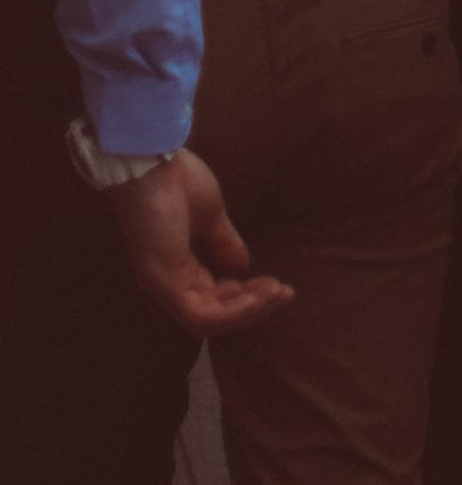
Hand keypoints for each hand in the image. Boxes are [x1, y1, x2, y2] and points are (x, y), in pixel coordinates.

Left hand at [110, 149, 292, 338]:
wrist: (153, 164)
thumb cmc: (176, 183)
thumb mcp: (211, 217)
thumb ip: (224, 244)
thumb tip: (243, 267)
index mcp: (178, 267)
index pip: (214, 297)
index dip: (247, 295)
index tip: (276, 283)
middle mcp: (169, 284)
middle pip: (215, 312)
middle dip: (254, 305)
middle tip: (284, 292)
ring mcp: (164, 286)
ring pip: (210, 320)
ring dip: (249, 310)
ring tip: (278, 292)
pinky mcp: (164, 285)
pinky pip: (202, 315)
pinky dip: (234, 311)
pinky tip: (259, 295)